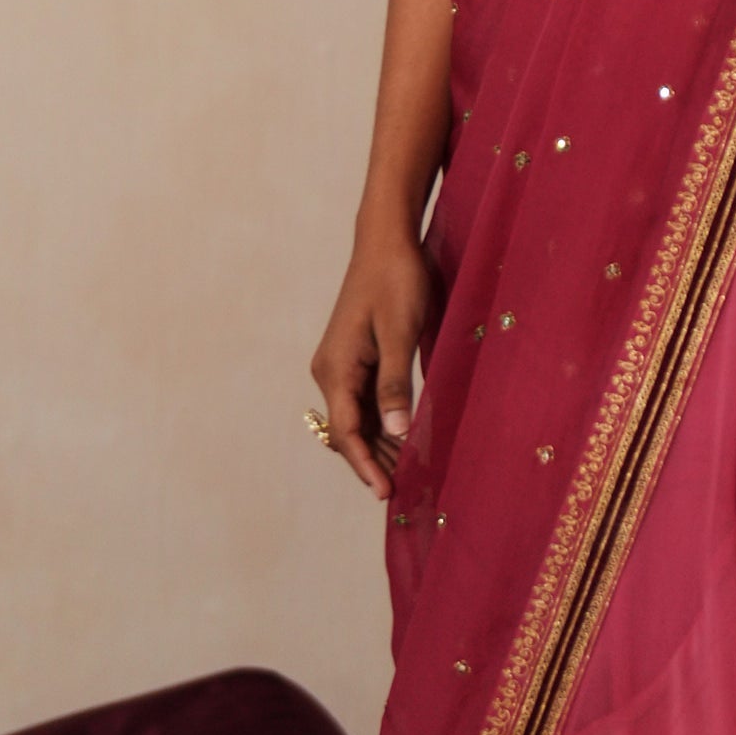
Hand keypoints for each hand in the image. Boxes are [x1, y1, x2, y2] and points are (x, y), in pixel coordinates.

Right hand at [310, 226, 432, 499]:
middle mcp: (330, 371)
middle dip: (371, 462)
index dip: (365, 465)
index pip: (346, 431)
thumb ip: (396, 384)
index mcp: (336, 368)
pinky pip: (364, 401)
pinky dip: (381, 423)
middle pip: (348, 430)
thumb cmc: (397, 281)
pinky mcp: (355, 358)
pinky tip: (402, 439)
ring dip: (377, 445)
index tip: (385, 493)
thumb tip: (396, 432)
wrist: (387, 242)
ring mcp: (340, 365)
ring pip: (356, 418)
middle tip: (402, 491)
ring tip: (405, 473)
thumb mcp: (401, 333)